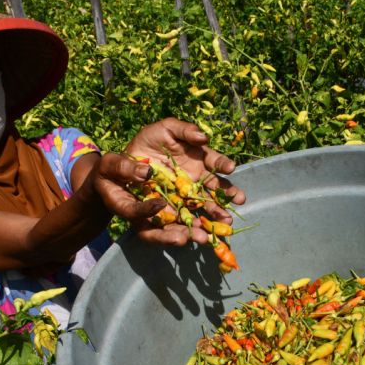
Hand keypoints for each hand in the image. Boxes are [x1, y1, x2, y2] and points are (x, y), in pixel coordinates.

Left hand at [123, 117, 245, 244]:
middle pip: (215, 190)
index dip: (222, 164)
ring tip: (224, 222)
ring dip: (213, 215)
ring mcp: (184, 197)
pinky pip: (182, 220)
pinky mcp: (170, 211)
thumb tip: (204, 137)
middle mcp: (195, 180)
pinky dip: (188, 228)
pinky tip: (195, 235)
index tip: (229, 168)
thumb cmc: (149, 142)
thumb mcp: (165, 129)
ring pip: (203, 208)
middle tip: (239, 200)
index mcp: (198, 160)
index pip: (215, 162)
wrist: (125, 162)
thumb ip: (184, 129)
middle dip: (226, 196)